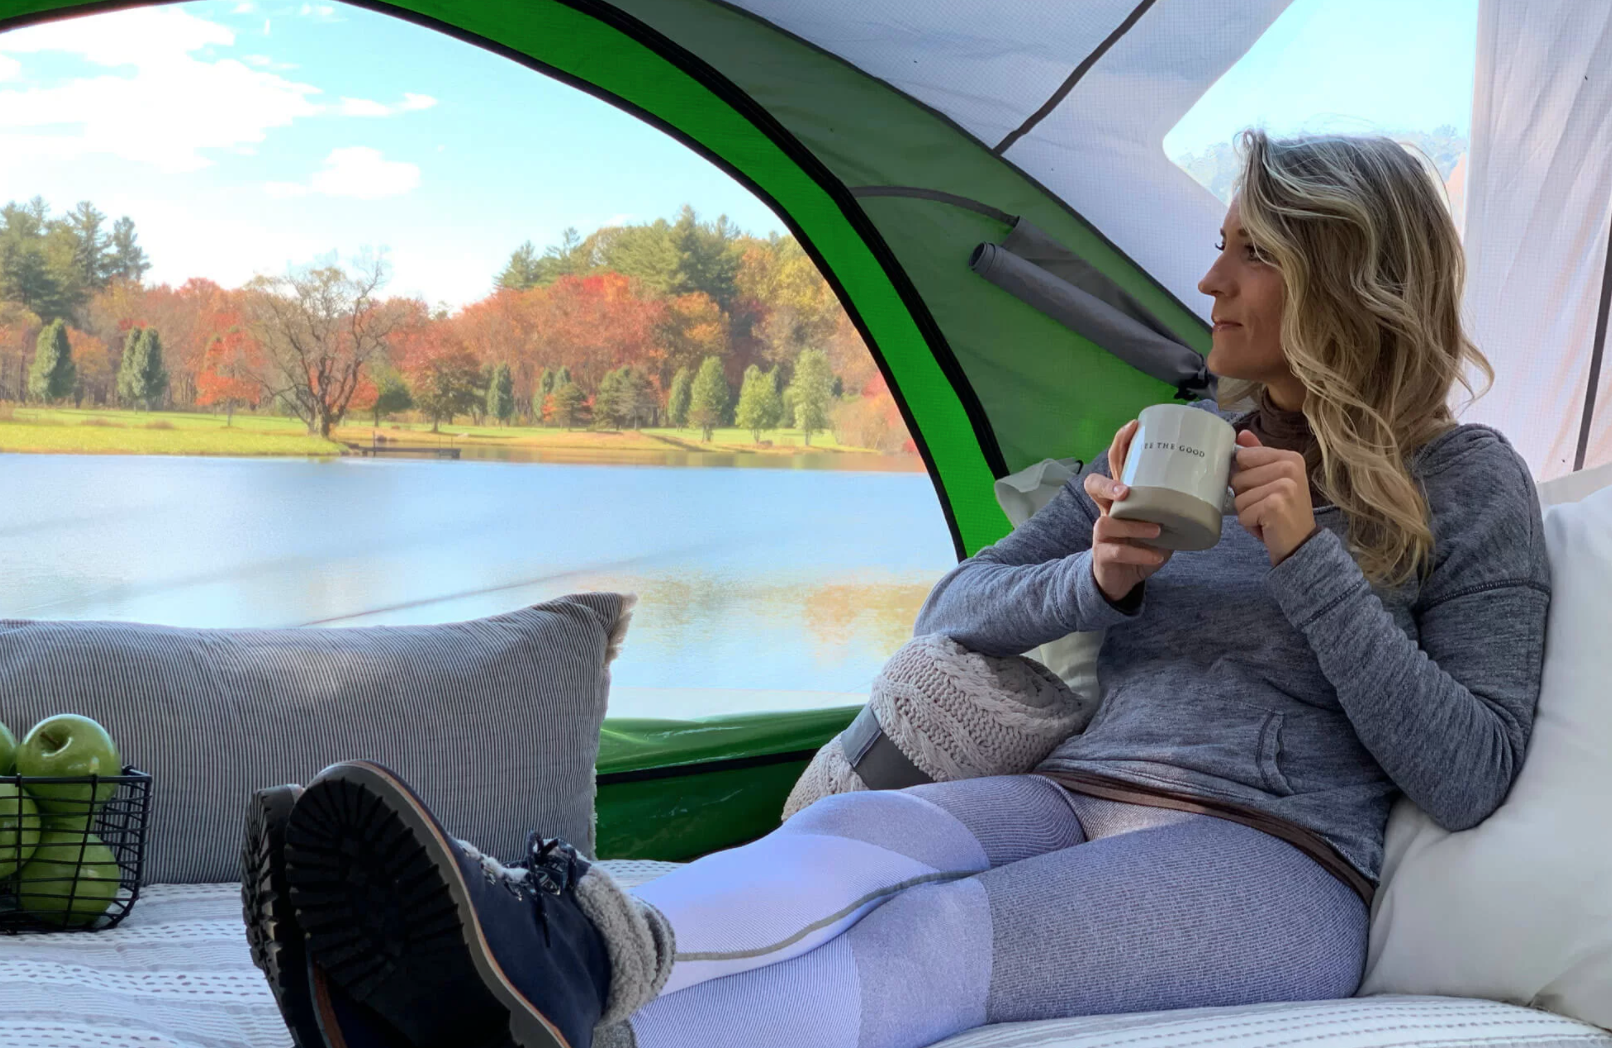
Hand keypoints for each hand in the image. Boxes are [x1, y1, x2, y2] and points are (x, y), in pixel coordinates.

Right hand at [1083, 419, 1172, 603]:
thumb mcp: (1162, 521)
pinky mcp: (1104, 556)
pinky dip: (1139, 554)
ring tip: (1157, 530)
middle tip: (1126, 490)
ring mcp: (1103, 534)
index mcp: (1123, 496)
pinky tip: (1156, 556)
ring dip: (1132, 526)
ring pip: (1107, 523)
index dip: (1121, 444)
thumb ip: (1178, 505)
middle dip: (1108, 484)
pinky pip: (1116, 552)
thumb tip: (1217, 483)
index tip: (1133, 426)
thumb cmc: (1144, 543)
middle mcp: (1108, 511)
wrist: (1122, 579)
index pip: (1116, 464)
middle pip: (1094, 486)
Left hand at [1230, 430, 1317, 565]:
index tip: (1265, 488)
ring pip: (1238, 497)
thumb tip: (1241, 434)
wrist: (1301, 544)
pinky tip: (1267, 525)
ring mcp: (1284, 486)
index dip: (1247, 477)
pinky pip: (1242, 513)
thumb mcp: (1273, 479)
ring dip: (1248, 511)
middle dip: (1246, 496)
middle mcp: (1290, 468)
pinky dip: (1249, 524)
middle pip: (1238, 477)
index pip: (1243, 457)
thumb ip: (1258, 455)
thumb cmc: (1284, 512)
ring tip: (1267, 516)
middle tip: (1267, 506)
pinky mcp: (1274, 505)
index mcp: (1290, 457)